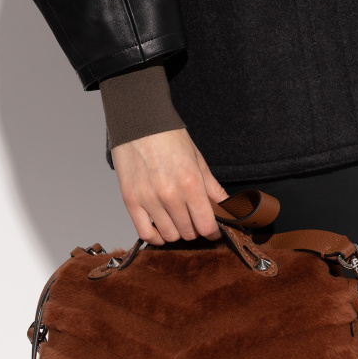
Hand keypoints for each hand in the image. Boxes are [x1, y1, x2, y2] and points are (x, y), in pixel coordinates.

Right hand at [111, 128, 228, 244]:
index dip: (213, 232)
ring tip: (177, 221)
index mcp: (191, 183)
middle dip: (195, 229)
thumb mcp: (198, 160)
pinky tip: (160, 229)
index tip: (213, 231)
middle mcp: (170, 195)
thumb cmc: (169, 137)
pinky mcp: (130, 201)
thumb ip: (212, 187)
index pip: (206, 225)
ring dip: (176, 232)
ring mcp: (148, 199)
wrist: (139, 122)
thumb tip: (227, 206)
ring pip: (169, 235)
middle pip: (189, 232)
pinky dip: (155, 236)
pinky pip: (145, 233)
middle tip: (194, 220)